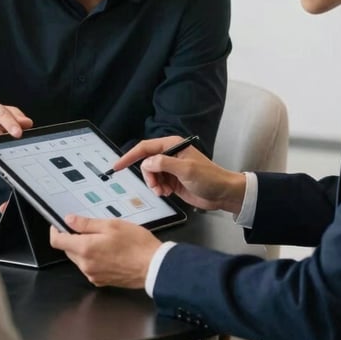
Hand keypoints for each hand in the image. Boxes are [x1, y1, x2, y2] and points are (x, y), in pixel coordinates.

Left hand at [49, 216, 161, 287]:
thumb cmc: (136, 244)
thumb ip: (86, 224)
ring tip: (105, 239)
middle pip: (68, 249)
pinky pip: (90, 267)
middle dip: (73, 238)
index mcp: (85, 249)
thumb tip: (69, 220)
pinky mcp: (101, 281)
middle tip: (90, 228)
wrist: (153, 266)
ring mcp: (93, 275)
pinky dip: (93, 258)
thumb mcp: (111, 225)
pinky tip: (109, 251)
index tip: (59, 224)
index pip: (57, 241)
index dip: (55, 230)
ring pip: (79, 258)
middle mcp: (85, 265)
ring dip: (84, 248)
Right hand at [129, 140, 244, 214]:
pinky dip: (159, 189)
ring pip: (150, 174)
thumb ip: (164, 164)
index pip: (145, 147)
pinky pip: (157, 183)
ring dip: (154, 185)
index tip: (117, 166)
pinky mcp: (172, 180)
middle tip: (157, 187)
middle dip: (148, 176)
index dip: (129, 156)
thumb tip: (146, 162)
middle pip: (146, 162)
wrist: (223, 193)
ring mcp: (171, 168)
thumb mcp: (186, 170)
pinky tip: (168, 192)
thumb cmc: (209, 178)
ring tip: (164, 191)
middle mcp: (170, 154)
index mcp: (173, 145)